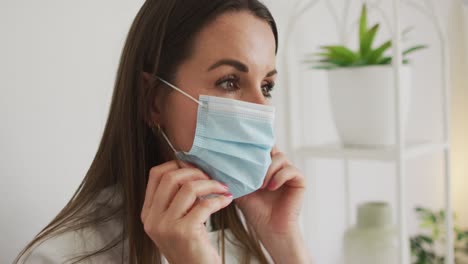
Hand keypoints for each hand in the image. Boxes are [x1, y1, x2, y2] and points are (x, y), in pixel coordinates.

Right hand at [141, 161, 232, 263]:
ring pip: (189, 188)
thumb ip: (176, 198)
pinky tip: (226, 200)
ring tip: (222, 188)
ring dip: (211, 184)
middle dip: (196, 172)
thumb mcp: (176, 220)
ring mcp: (167, 226)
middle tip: (212, 178)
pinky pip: (204, 204)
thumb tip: (191, 167)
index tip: (195, 168)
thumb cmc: (191, 246)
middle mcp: (153, 219)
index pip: (155, 174)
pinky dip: (219, 199)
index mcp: (148, 213)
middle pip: (171, 177)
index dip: (177, 164)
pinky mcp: (184, 233)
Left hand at [235, 146, 308, 261]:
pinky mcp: (299, 181)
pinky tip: (271, 187)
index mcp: (266, 166)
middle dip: (260, 156)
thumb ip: (235, 175)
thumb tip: (220, 162)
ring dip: (268, 170)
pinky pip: (291, 170)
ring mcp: (289, 173)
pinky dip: (279, 177)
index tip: (244, 146)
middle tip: (251, 168)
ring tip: (261, 185)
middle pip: (272, 147)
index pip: (262, 147)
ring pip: (280, 157)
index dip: (255, 144)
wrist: (270, 229)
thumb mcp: (241, 189)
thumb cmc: (256, 211)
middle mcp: (279, 167)